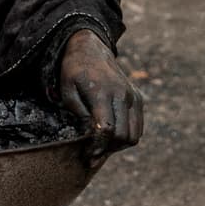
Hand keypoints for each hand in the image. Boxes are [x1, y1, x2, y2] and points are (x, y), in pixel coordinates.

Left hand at [58, 28, 143, 165]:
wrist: (91, 49)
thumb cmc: (74, 70)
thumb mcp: (67, 88)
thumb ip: (77, 112)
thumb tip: (89, 133)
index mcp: (103, 92)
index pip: (107, 129)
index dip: (98, 147)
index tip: (88, 156)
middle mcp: (122, 94)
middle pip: (123, 136)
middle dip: (107, 150)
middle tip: (92, 156)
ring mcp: (133, 96)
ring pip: (134, 135)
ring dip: (118, 146)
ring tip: (102, 147)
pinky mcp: (137, 98)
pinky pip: (138, 127)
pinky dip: (127, 137)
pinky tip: (111, 137)